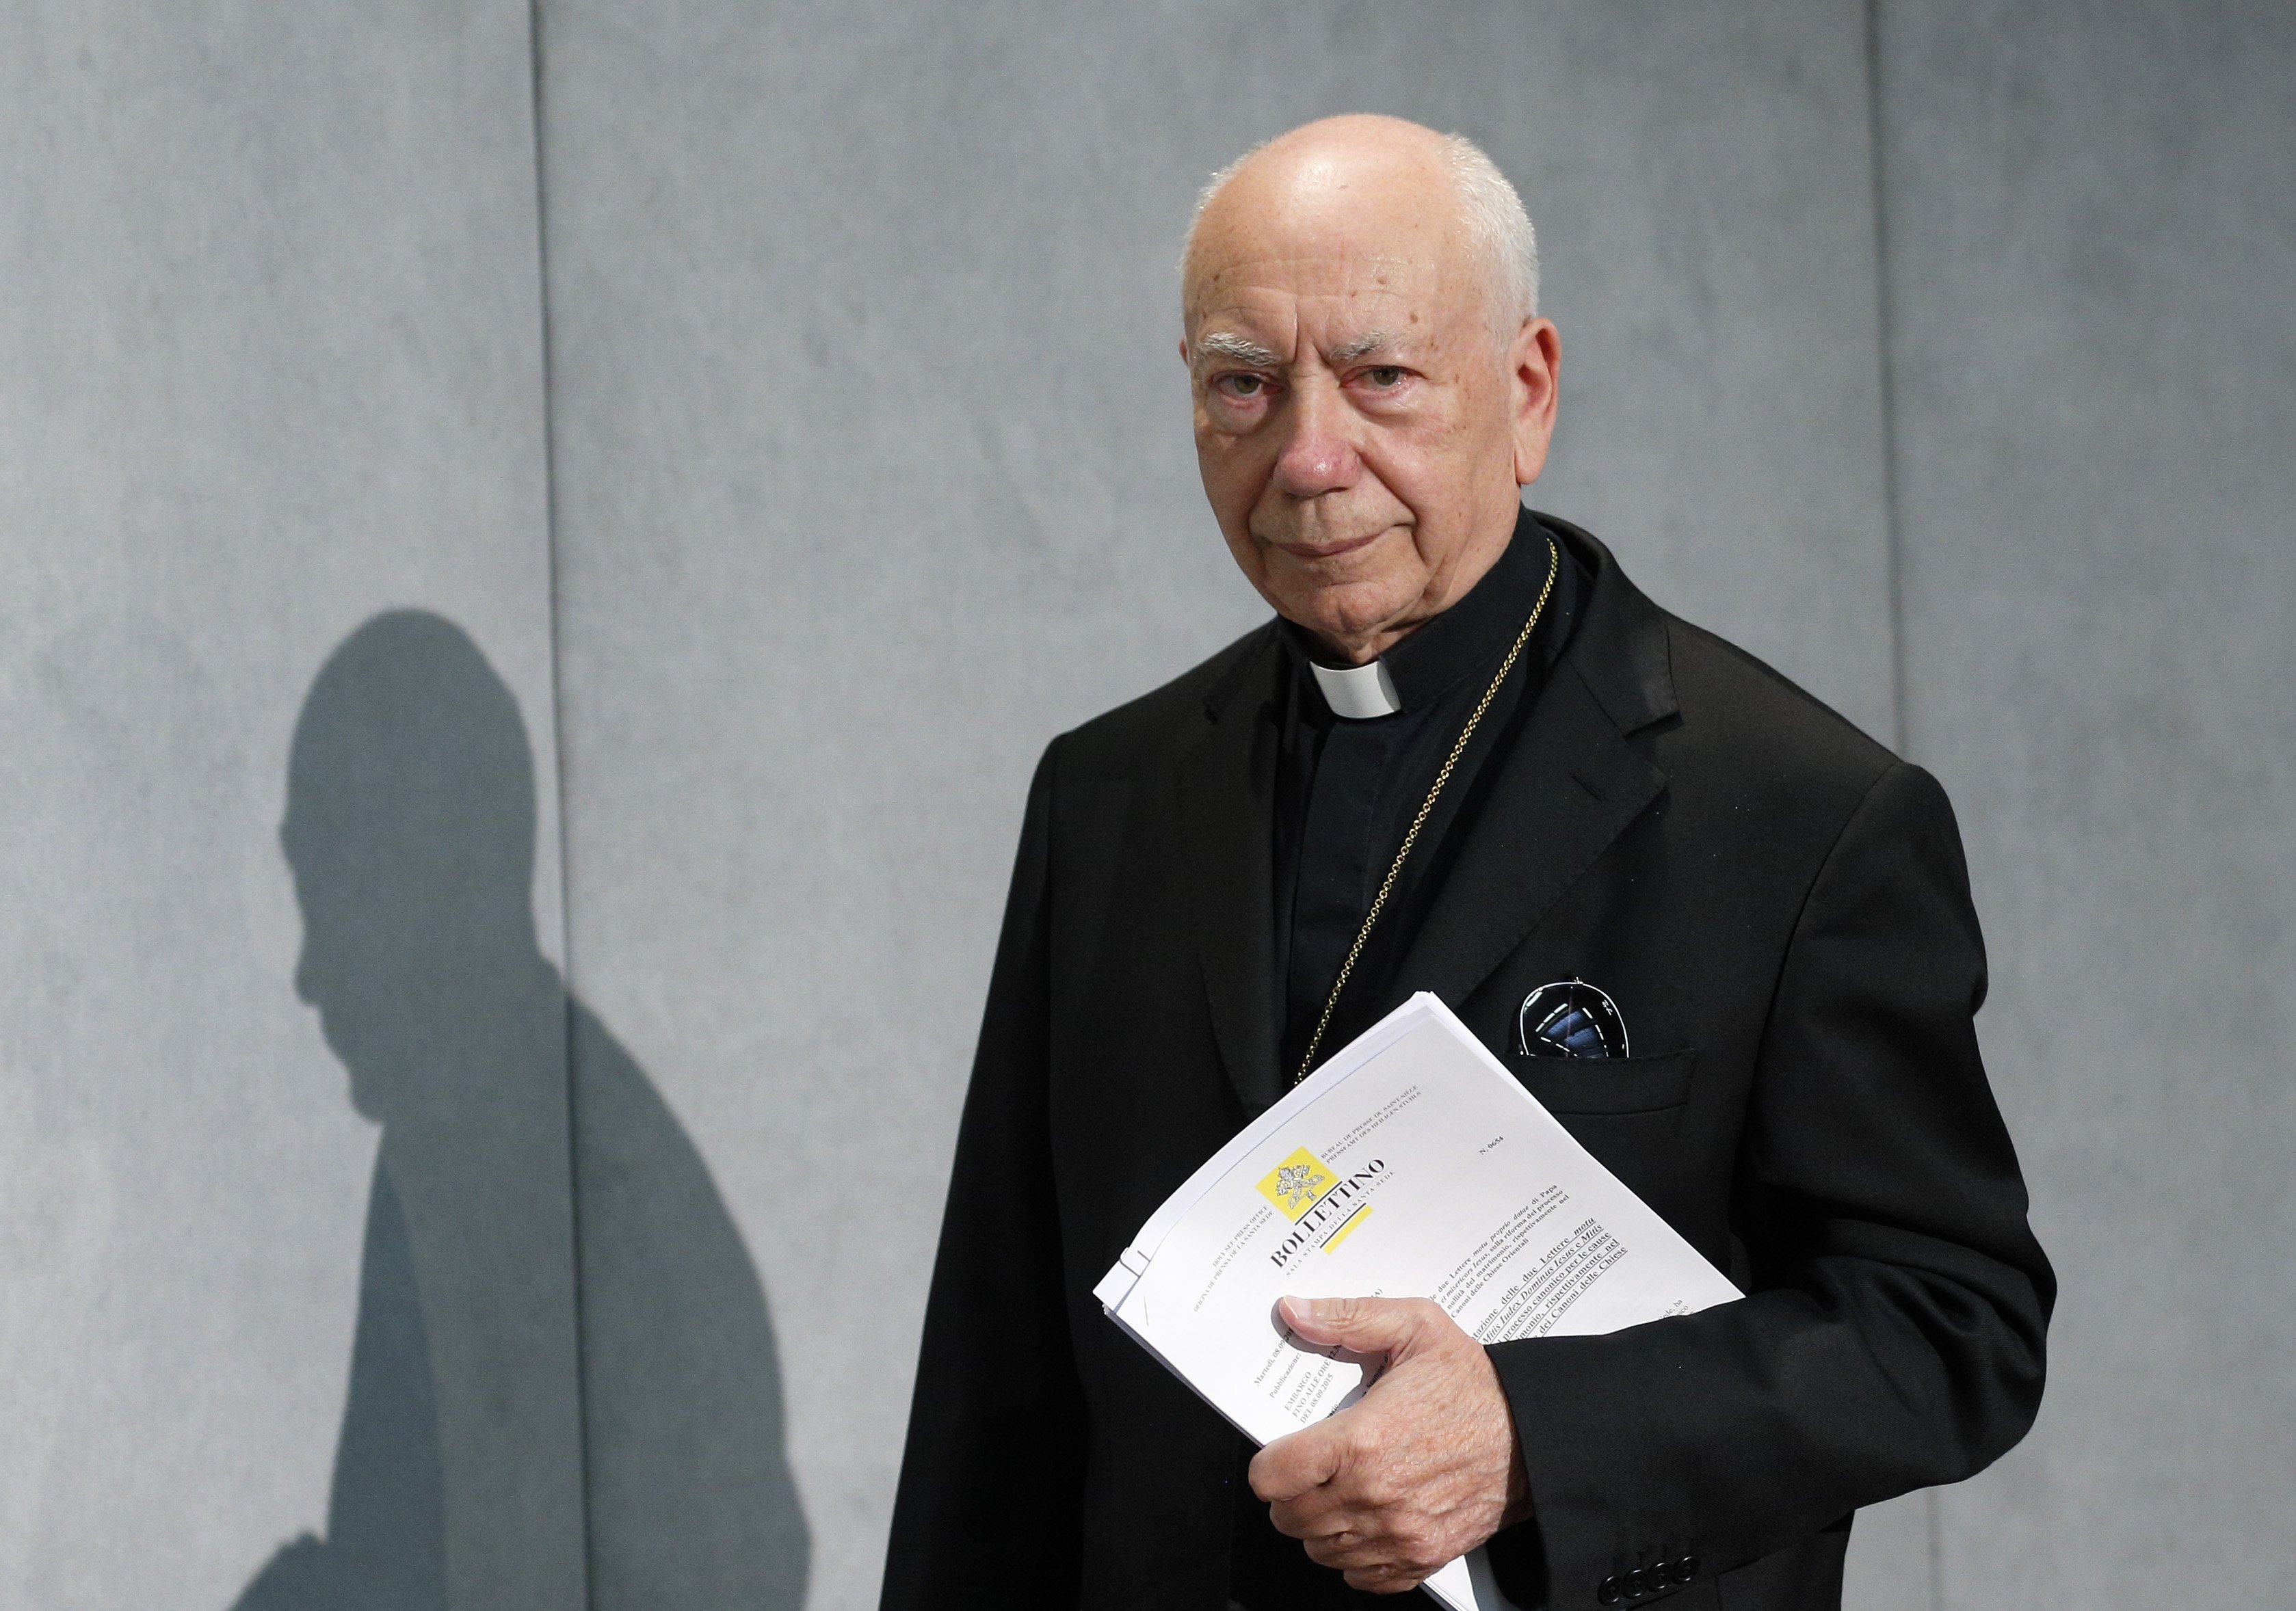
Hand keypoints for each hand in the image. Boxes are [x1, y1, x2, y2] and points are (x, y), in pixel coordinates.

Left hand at [1249, 1296, 1531, 1593]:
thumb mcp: (1414, 1327)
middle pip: (1289, 1518)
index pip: (1272, 1476)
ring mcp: (1399, 1535)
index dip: (1269, 1462)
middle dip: (1290, 1494)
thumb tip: (1292, 1311)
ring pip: (1320, 1550)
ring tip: (1341, 1491)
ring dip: (1320, 1525)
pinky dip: (1355, 1555)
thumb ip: (1346, 1317)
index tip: (1285, 1451)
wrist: (1535, 1435)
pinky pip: (1360, 1577)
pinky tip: (1368, 1520)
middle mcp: (1374, 1496)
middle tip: (1312, 1469)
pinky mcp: (1422, 1558)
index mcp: (1361, 1441)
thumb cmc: (1475, 1383)